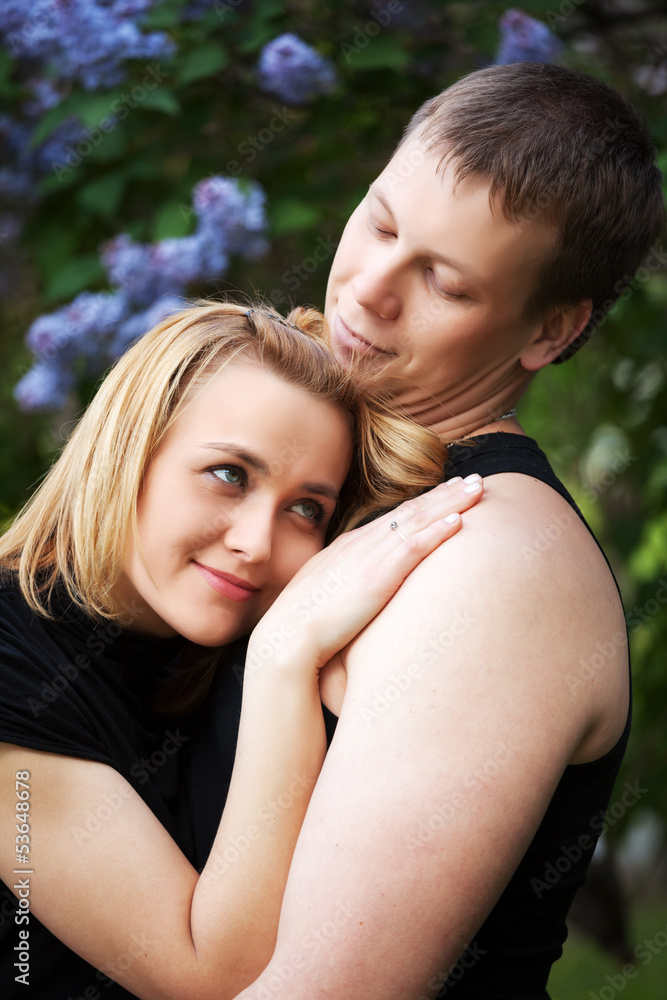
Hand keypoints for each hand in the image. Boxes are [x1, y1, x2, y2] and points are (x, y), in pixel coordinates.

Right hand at [246, 475, 482, 678]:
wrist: (286, 637)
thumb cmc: (302, 624)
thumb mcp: (325, 593)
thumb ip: (347, 584)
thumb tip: (359, 591)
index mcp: (349, 546)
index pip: (394, 517)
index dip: (424, 502)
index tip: (448, 491)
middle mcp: (361, 544)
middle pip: (411, 510)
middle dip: (445, 493)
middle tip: (474, 479)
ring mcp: (369, 558)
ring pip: (417, 520)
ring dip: (450, 502)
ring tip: (478, 488)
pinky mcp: (377, 577)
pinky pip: (414, 546)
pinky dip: (438, 530)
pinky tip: (460, 520)